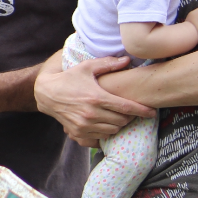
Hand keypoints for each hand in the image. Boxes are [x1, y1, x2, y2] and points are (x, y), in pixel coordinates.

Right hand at [34, 54, 152, 146]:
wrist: (46, 93)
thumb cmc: (69, 78)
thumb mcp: (86, 67)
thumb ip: (108, 64)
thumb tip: (127, 60)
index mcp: (97, 98)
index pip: (126, 107)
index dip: (142, 111)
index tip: (151, 112)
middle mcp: (91, 114)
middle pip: (122, 120)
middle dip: (129, 116)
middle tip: (129, 110)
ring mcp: (84, 125)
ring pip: (113, 130)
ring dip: (118, 124)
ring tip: (117, 116)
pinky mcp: (78, 133)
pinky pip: (101, 137)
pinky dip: (106, 131)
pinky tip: (105, 123)